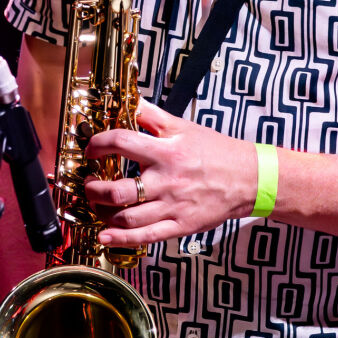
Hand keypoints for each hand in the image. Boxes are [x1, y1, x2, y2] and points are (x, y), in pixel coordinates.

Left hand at [83, 101, 257, 248]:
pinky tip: (105, 235)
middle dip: (93, 188)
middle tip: (88, 182)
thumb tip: (130, 100)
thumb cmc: (216, 151)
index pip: (122, 142)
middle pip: (118, 190)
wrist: (249, 179)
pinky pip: (145, 236)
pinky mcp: (180, 227)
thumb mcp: (184, 126)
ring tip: (97, 203)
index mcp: (167, 151)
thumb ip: (153, 115)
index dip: (98, 145)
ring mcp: (173, 207)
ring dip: (103, 211)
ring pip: (127, 217)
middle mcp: (167, 181)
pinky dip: (121, 238)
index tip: (91, 149)